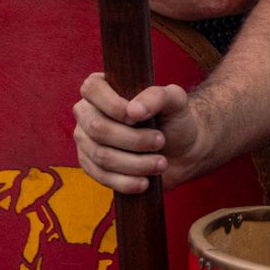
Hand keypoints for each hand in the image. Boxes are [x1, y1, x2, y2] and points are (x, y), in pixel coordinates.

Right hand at [73, 72, 198, 194]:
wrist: (182, 150)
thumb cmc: (175, 119)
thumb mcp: (175, 100)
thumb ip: (157, 96)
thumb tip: (133, 111)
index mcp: (103, 87)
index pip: (92, 89)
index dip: (113, 105)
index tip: (139, 117)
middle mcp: (88, 112)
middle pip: (97, 128)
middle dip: (133, 140)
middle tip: (160, 141)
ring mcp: (86, 140)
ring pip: (101, 155)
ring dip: (135, 163)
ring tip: (160, 163)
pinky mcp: (91, 165)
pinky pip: (101, 177)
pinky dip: (126, 181)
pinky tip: (145, 182)